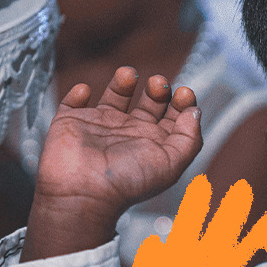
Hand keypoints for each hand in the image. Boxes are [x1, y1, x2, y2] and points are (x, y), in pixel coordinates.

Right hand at [22, 69, 202, 261]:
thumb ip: (189, 138)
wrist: (84, 192)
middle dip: (157, 89)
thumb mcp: (172, 162)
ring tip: (129, 74)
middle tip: (159, 82)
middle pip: (148, 105)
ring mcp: (99, 128)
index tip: (184, 93)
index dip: (181, 104)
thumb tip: (195, 112)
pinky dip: (79, 93)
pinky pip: (74, 103)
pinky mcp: (71, 123)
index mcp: (152, 145)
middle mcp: (128, 135)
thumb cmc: (127, 182)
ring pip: (114, 98)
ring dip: (123, 81)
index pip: (172, 119)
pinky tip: (86, 92)